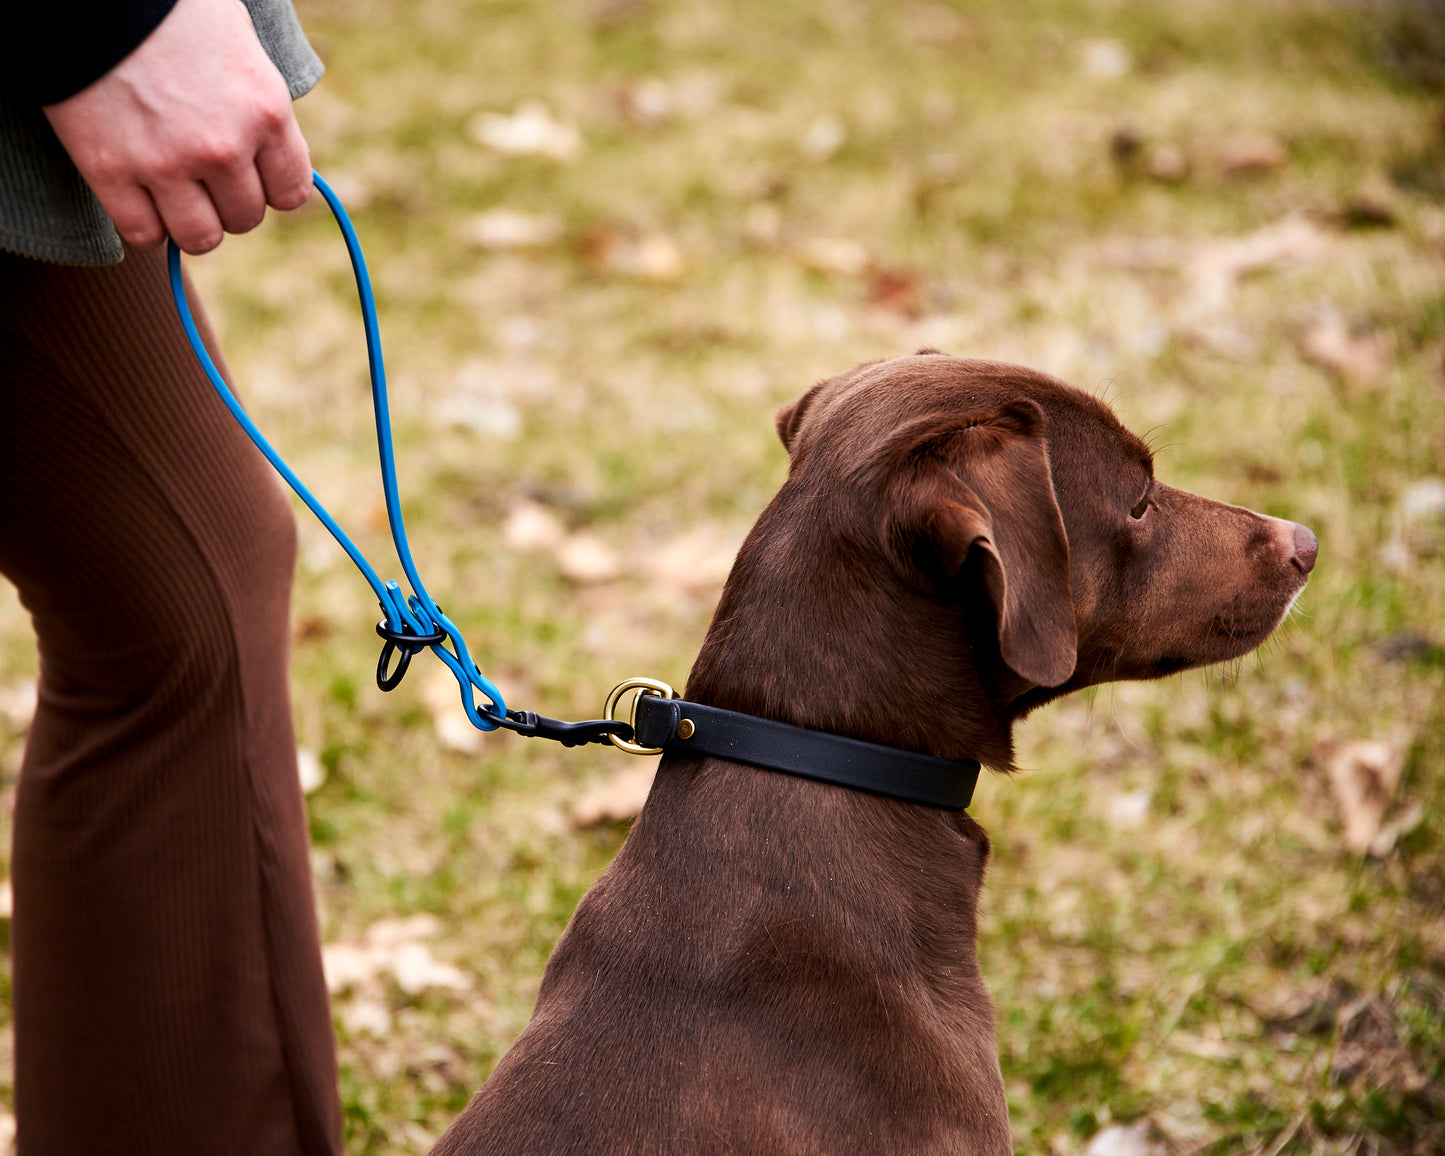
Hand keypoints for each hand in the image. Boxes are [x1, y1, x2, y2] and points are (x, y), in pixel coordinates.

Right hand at [43, 0, 312, 254]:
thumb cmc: (170, 9)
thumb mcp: (240, 48)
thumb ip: (258, 108)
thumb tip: (268, 156)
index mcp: (265, 113)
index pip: (290, 193)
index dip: (269, 188)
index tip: (248, 174)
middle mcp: (224, 147)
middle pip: (245, 218)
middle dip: (227, 202)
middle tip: (203, 175)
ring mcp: (167, 163)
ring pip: (200, 238)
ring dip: (190, 223)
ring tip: (174, 193)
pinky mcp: (110, 170)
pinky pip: (143, 233)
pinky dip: (144, 223)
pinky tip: (138, 196)